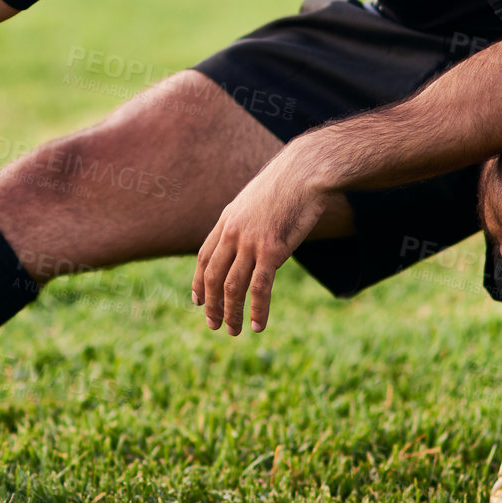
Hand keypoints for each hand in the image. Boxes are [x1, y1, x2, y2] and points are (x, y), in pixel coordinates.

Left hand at [192, 143, 335, 334]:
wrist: (305, 172)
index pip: (203, 256)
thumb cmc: (286, 184)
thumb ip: (248, 221)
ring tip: (233, 331)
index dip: (198, 281)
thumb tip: (251, 239)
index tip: (196, 300)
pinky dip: (257, 309)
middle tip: (213, 324)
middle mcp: (233, 232)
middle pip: (213, 275)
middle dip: (211, 304)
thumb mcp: (257, 200)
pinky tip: (258, 324)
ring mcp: (251, 242)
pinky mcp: (272, 250)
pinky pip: (260, 287)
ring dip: (231, 312)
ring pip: (232, 286)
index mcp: (227, 220)